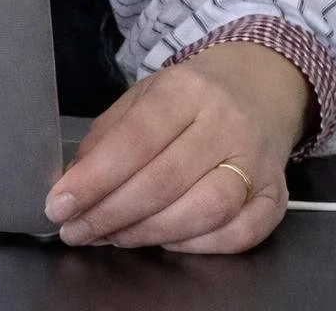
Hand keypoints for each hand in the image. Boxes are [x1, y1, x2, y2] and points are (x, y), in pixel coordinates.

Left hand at [44, 43, 313, 252]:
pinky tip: (164, 242)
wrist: (258, 89)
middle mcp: (225, 123)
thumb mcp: (143, 98)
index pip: (135, 140)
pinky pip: (237, 235)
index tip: (59, 205)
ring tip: (114, 237)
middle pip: (164, 180)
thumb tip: (70, 183)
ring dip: (149, 233)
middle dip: (111, 214)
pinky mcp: (276, 197)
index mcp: (185, 89)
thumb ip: (106, 137)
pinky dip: (195, 246)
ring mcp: (256, 162)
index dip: (94, 179)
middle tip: (77, 231)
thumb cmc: (190, 98)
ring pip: (204, 210)